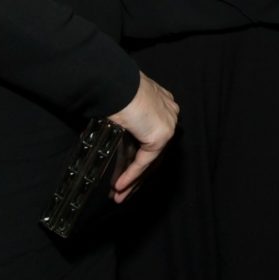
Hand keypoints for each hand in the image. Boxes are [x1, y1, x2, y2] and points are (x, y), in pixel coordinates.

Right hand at [106, 72, 178, 200]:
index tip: (125, 167)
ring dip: (132, 181)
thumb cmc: (113, 88)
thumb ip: (124, 120)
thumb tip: (109, 132)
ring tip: (118, 196)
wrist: (114, 83)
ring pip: (150, 161)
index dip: (139, 155)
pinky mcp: (161, 136)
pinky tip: (119, 186)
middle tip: (121, 190)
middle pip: (153, 153)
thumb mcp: (122, 104)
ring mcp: (167, 125)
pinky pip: (144, 162)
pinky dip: (131, 175)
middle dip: (136, 175)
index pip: (152, 137)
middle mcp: (169, 114)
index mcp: (162, 103)